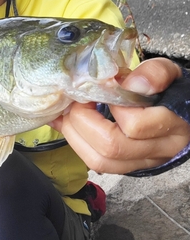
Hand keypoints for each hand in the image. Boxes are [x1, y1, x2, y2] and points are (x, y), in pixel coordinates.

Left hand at [50, 58, 189, 173]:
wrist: (173, 108)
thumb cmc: (166, 89)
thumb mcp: (165, 74)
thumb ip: (153, 74)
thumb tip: (131, 85)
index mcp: (172, 128)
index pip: (134, 125)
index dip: (110, 104)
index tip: (100, 85)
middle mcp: (157, 151)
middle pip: (111, 146)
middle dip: (82, 119)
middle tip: (77, 98)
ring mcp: (139, 162)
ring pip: (99, 160)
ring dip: (74, 133)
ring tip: (70, 111)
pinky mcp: (123, 165)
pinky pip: (94, 161)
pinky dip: (75, 140)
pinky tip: (67, 122)